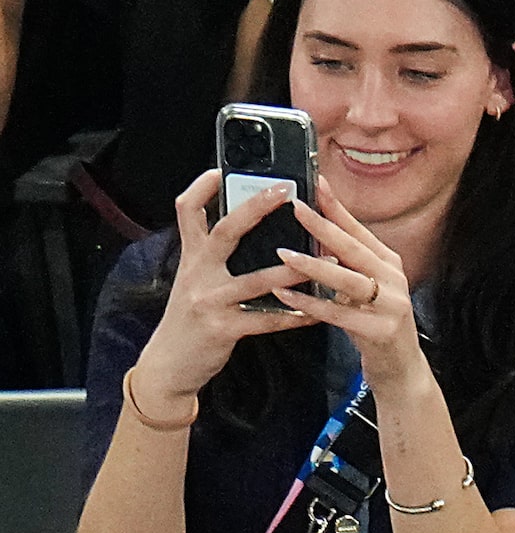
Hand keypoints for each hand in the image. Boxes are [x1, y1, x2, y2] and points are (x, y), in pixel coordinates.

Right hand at [131, 170, 313, 410]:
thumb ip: (214, 256)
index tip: (222, 168)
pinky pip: (265, 320)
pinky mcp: (222, 329)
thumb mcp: (196, 280)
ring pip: (254, 280)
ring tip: (325, 259)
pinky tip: (317, 313)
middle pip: (224, 232)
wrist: (169, 364)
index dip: (201, 187)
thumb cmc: (193, 318)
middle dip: (254, 209)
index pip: (188, 211)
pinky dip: (293, 315)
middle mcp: (197, 273)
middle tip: (285, 191)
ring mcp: (208, 301)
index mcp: (193, 257)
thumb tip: (248, 227)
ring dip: (293, 270)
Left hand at [264, 178, 428, 387]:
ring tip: (282, 253)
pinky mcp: (381, 331)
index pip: (359, 229)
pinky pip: (339, 314)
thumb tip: (313, 226)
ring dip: (314, 266)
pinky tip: (285, 296)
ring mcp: (391, 305)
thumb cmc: (374, 322)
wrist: (401, 368)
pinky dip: (310, 304)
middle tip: (294, 208)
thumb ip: (346, 260)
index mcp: (389, 263)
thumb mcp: (365, 286)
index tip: (314, 183)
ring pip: (348, 280)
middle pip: (355, 249)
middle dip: (323, 227)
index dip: (336, 206)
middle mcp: (394, 279)